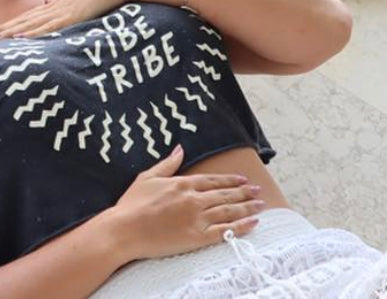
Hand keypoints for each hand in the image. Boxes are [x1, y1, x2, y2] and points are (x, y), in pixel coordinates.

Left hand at [0, 0, 126, 39]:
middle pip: (22, 22)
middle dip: (2, 30)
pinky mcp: (70, 17)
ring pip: (29, 25)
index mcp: (52, 8)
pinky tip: (20, 38)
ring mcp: (59, 13)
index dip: (8, 25)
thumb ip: (61, 7)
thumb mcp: (76, 3)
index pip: (25, 19)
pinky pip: (48, 28)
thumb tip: (48, 6)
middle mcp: (51, 10)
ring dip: (10, 32)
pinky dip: (33, 34)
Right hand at [112, 147, 262, 259]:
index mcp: (182, 183)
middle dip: (244, 192)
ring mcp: (197, 219)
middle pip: (225, 195)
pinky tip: (253, 223)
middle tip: (258, 191)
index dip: (229, 180)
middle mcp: (193, 200)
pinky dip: (241, 227)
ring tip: (261, 205)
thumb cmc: (133, 203)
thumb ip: (167, 164)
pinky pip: (225, 232)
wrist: (126, 229)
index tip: (243, 180)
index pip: (212, 180)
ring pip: (229, 211)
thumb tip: (180, 148)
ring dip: (247, 207)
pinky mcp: (197, 238)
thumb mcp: (147, 177)